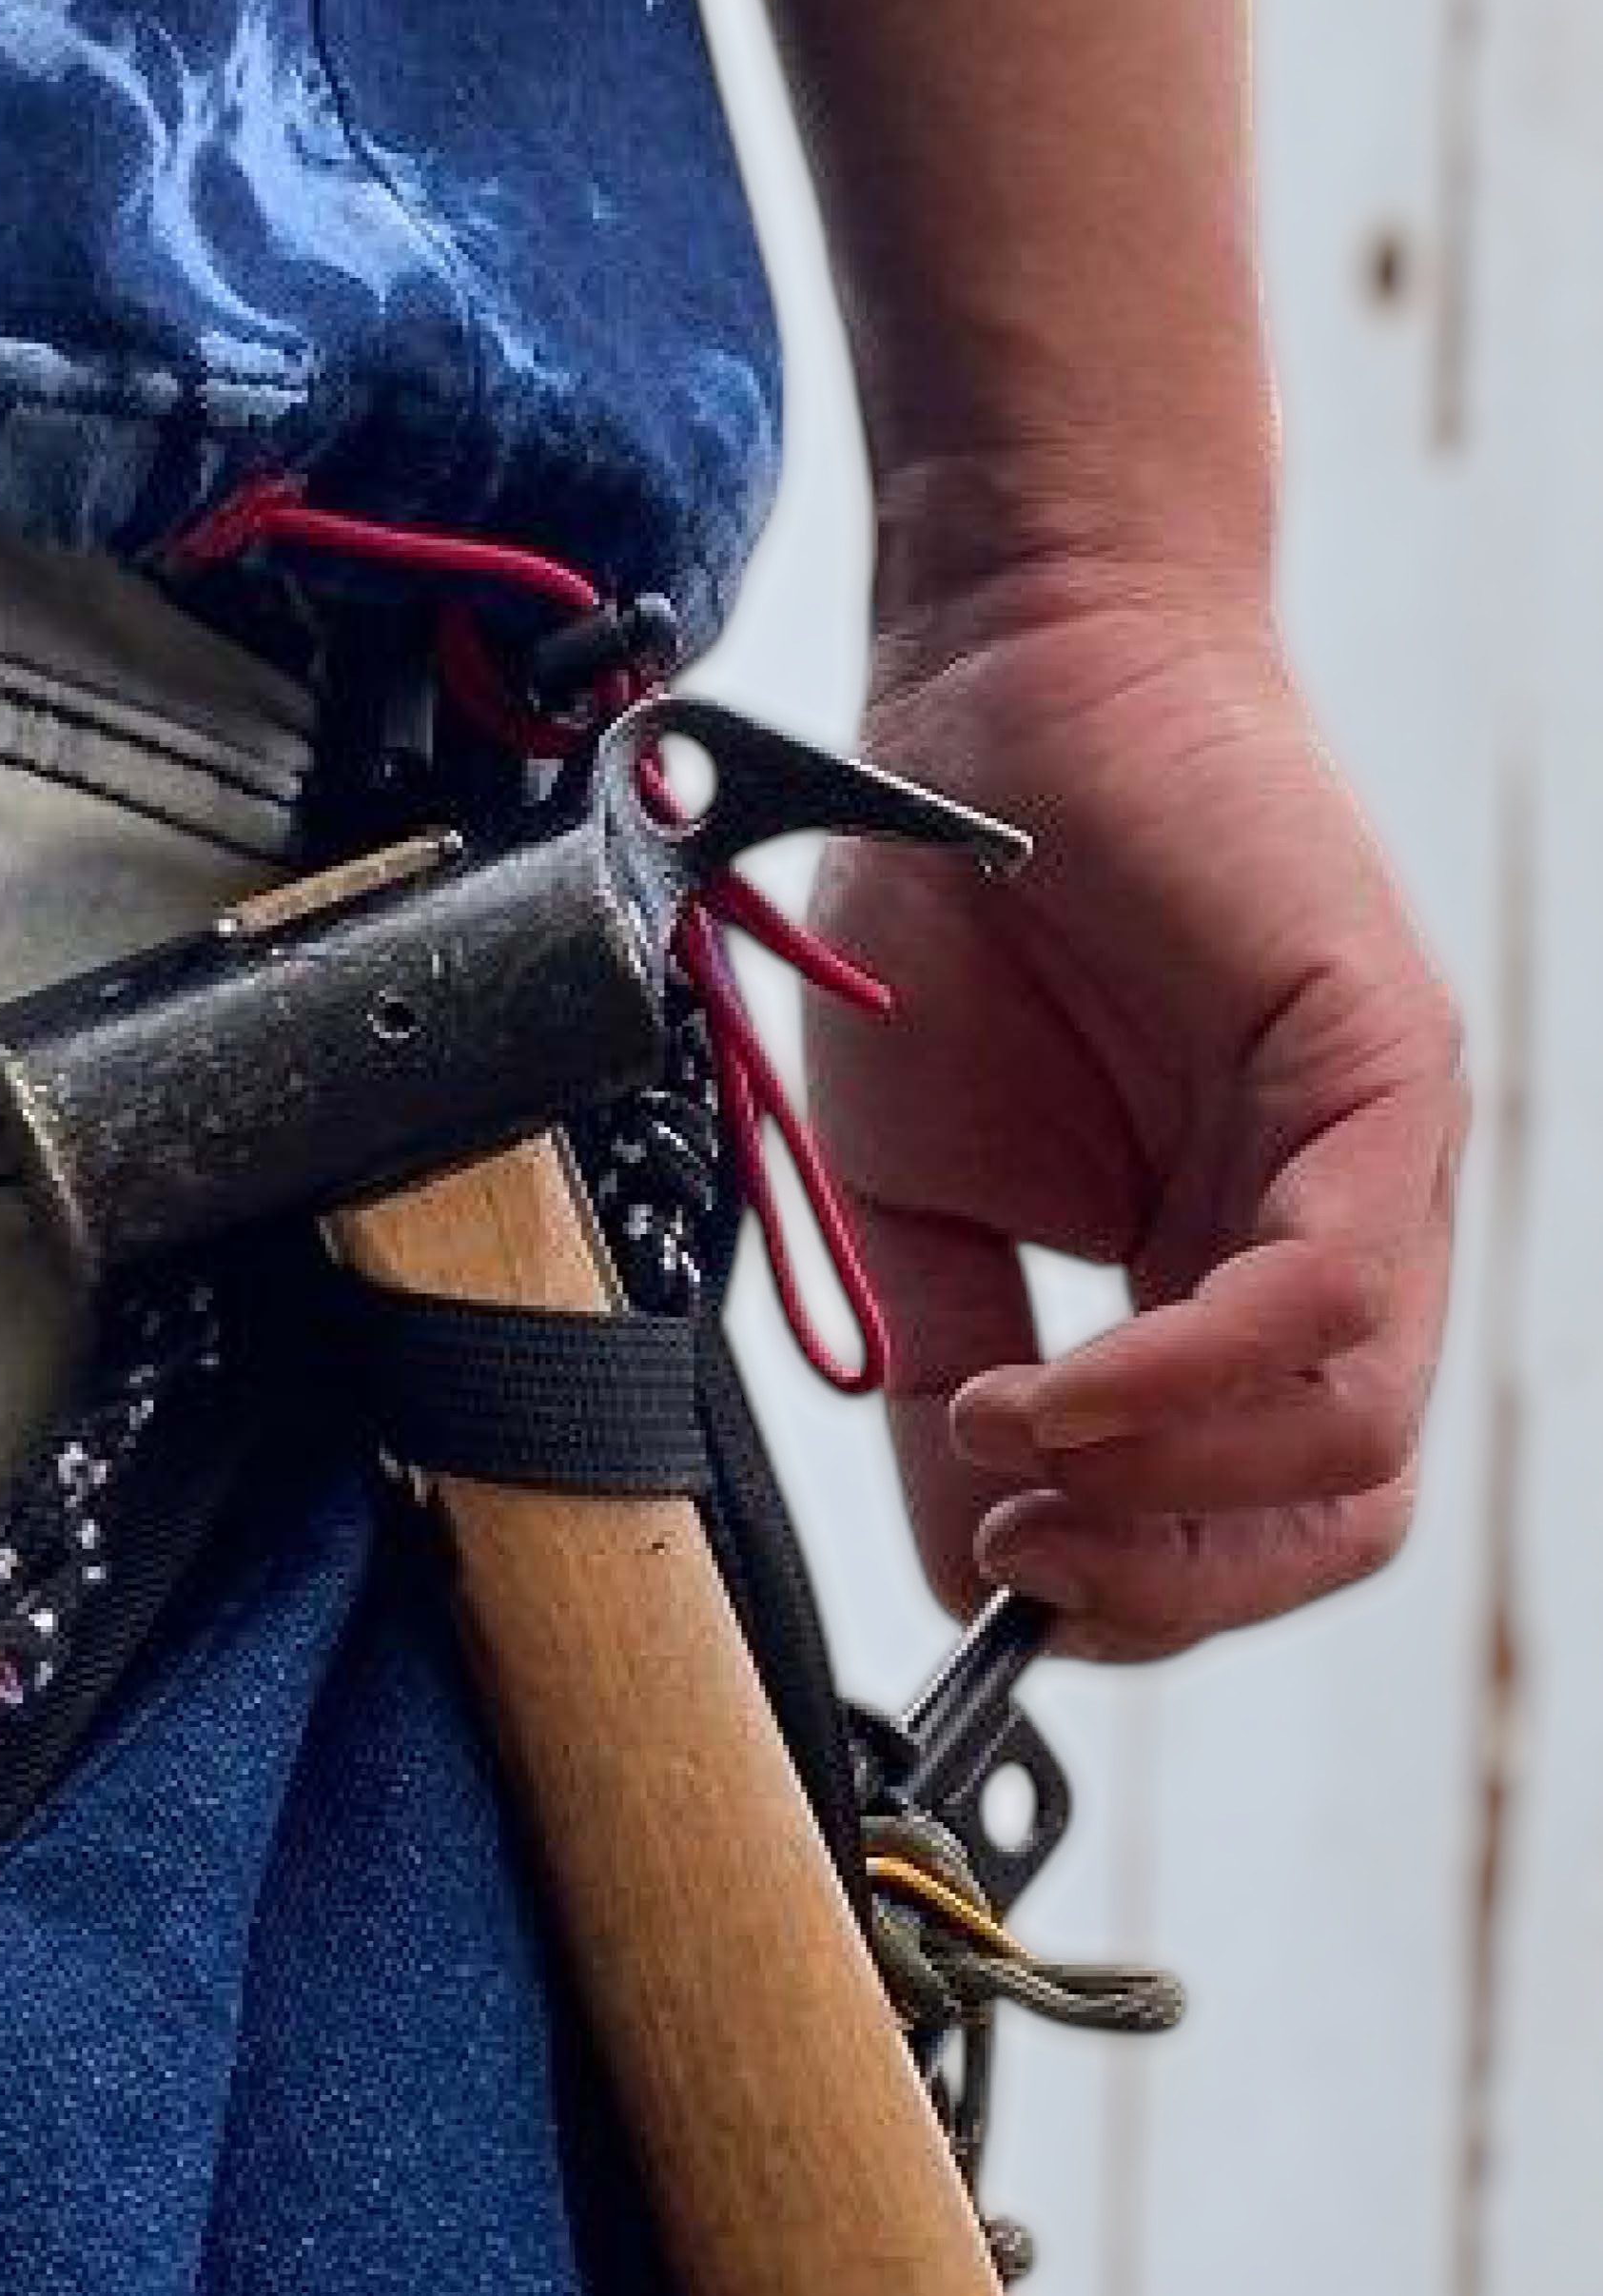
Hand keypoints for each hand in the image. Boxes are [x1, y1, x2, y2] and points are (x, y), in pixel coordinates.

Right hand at [804, 582, 1467, 1662]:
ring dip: (1164, 1489)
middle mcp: (1331, 1243)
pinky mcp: (1383, 1075)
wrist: (985, 703)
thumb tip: (970, 1569)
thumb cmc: (952, 933)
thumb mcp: (912, 1207)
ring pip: (1354, 1437)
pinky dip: (1184, 1381)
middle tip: (1019, 1548)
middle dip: (1167, 1580)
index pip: (1247, 1519)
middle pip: (1333, 1514)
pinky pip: (1325, 1297)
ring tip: (1009, 1440)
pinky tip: (1054, 1389)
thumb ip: (948, 1380)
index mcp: (1225, 1284)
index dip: (1128, 1591)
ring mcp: (1375, 1166)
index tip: (991, 1569)